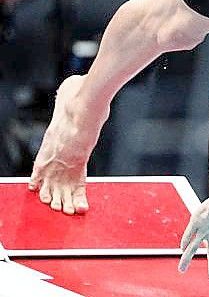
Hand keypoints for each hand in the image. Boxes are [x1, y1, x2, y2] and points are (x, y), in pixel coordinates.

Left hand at [29, 75, 102, 214]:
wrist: (83, 101)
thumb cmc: (79, 93)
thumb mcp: (70, 94)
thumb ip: (70, 98)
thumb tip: (76, 87)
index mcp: (52, 136)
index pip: (42, 161)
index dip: (39, 175)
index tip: (34, 186)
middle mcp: (55, 149)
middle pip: (50, 176)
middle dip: (49, 192)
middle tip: (50, 204)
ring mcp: (65, 156)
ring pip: (61, 184)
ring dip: (62, 199)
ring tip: (63, 210)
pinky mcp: (78, 161)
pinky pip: (79, 184)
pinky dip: (79, 197)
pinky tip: (79, 207)